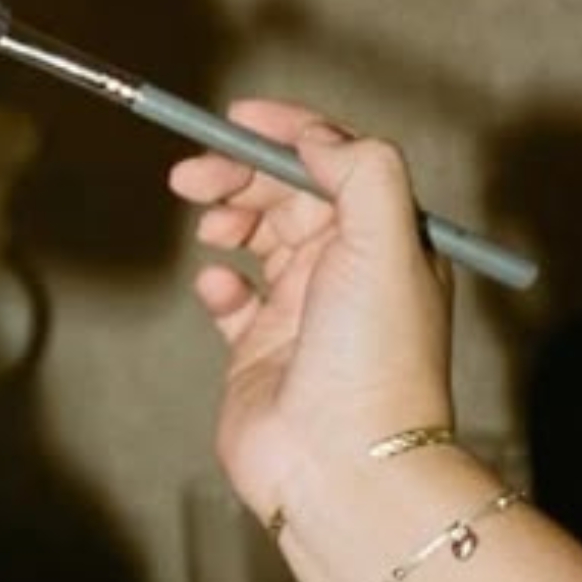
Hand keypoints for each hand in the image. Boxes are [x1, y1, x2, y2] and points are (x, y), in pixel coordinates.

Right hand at [169, 102, 456, 525]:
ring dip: (228, 216)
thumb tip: (314, 138)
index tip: (238, 117)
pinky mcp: (259, 352)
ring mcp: (301, 312)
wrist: (341, 464)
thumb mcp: (388, 241)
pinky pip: (232, 299)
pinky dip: (217, 282)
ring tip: (208, 221)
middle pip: (287, 195)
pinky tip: (216, 286)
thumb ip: (359, 171)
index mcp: (385, 241)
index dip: (288, 133)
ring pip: (257, 238)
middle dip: (240, 174)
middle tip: (193, 173)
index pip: (336, 165)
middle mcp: (346, 272)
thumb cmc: (373, 359)